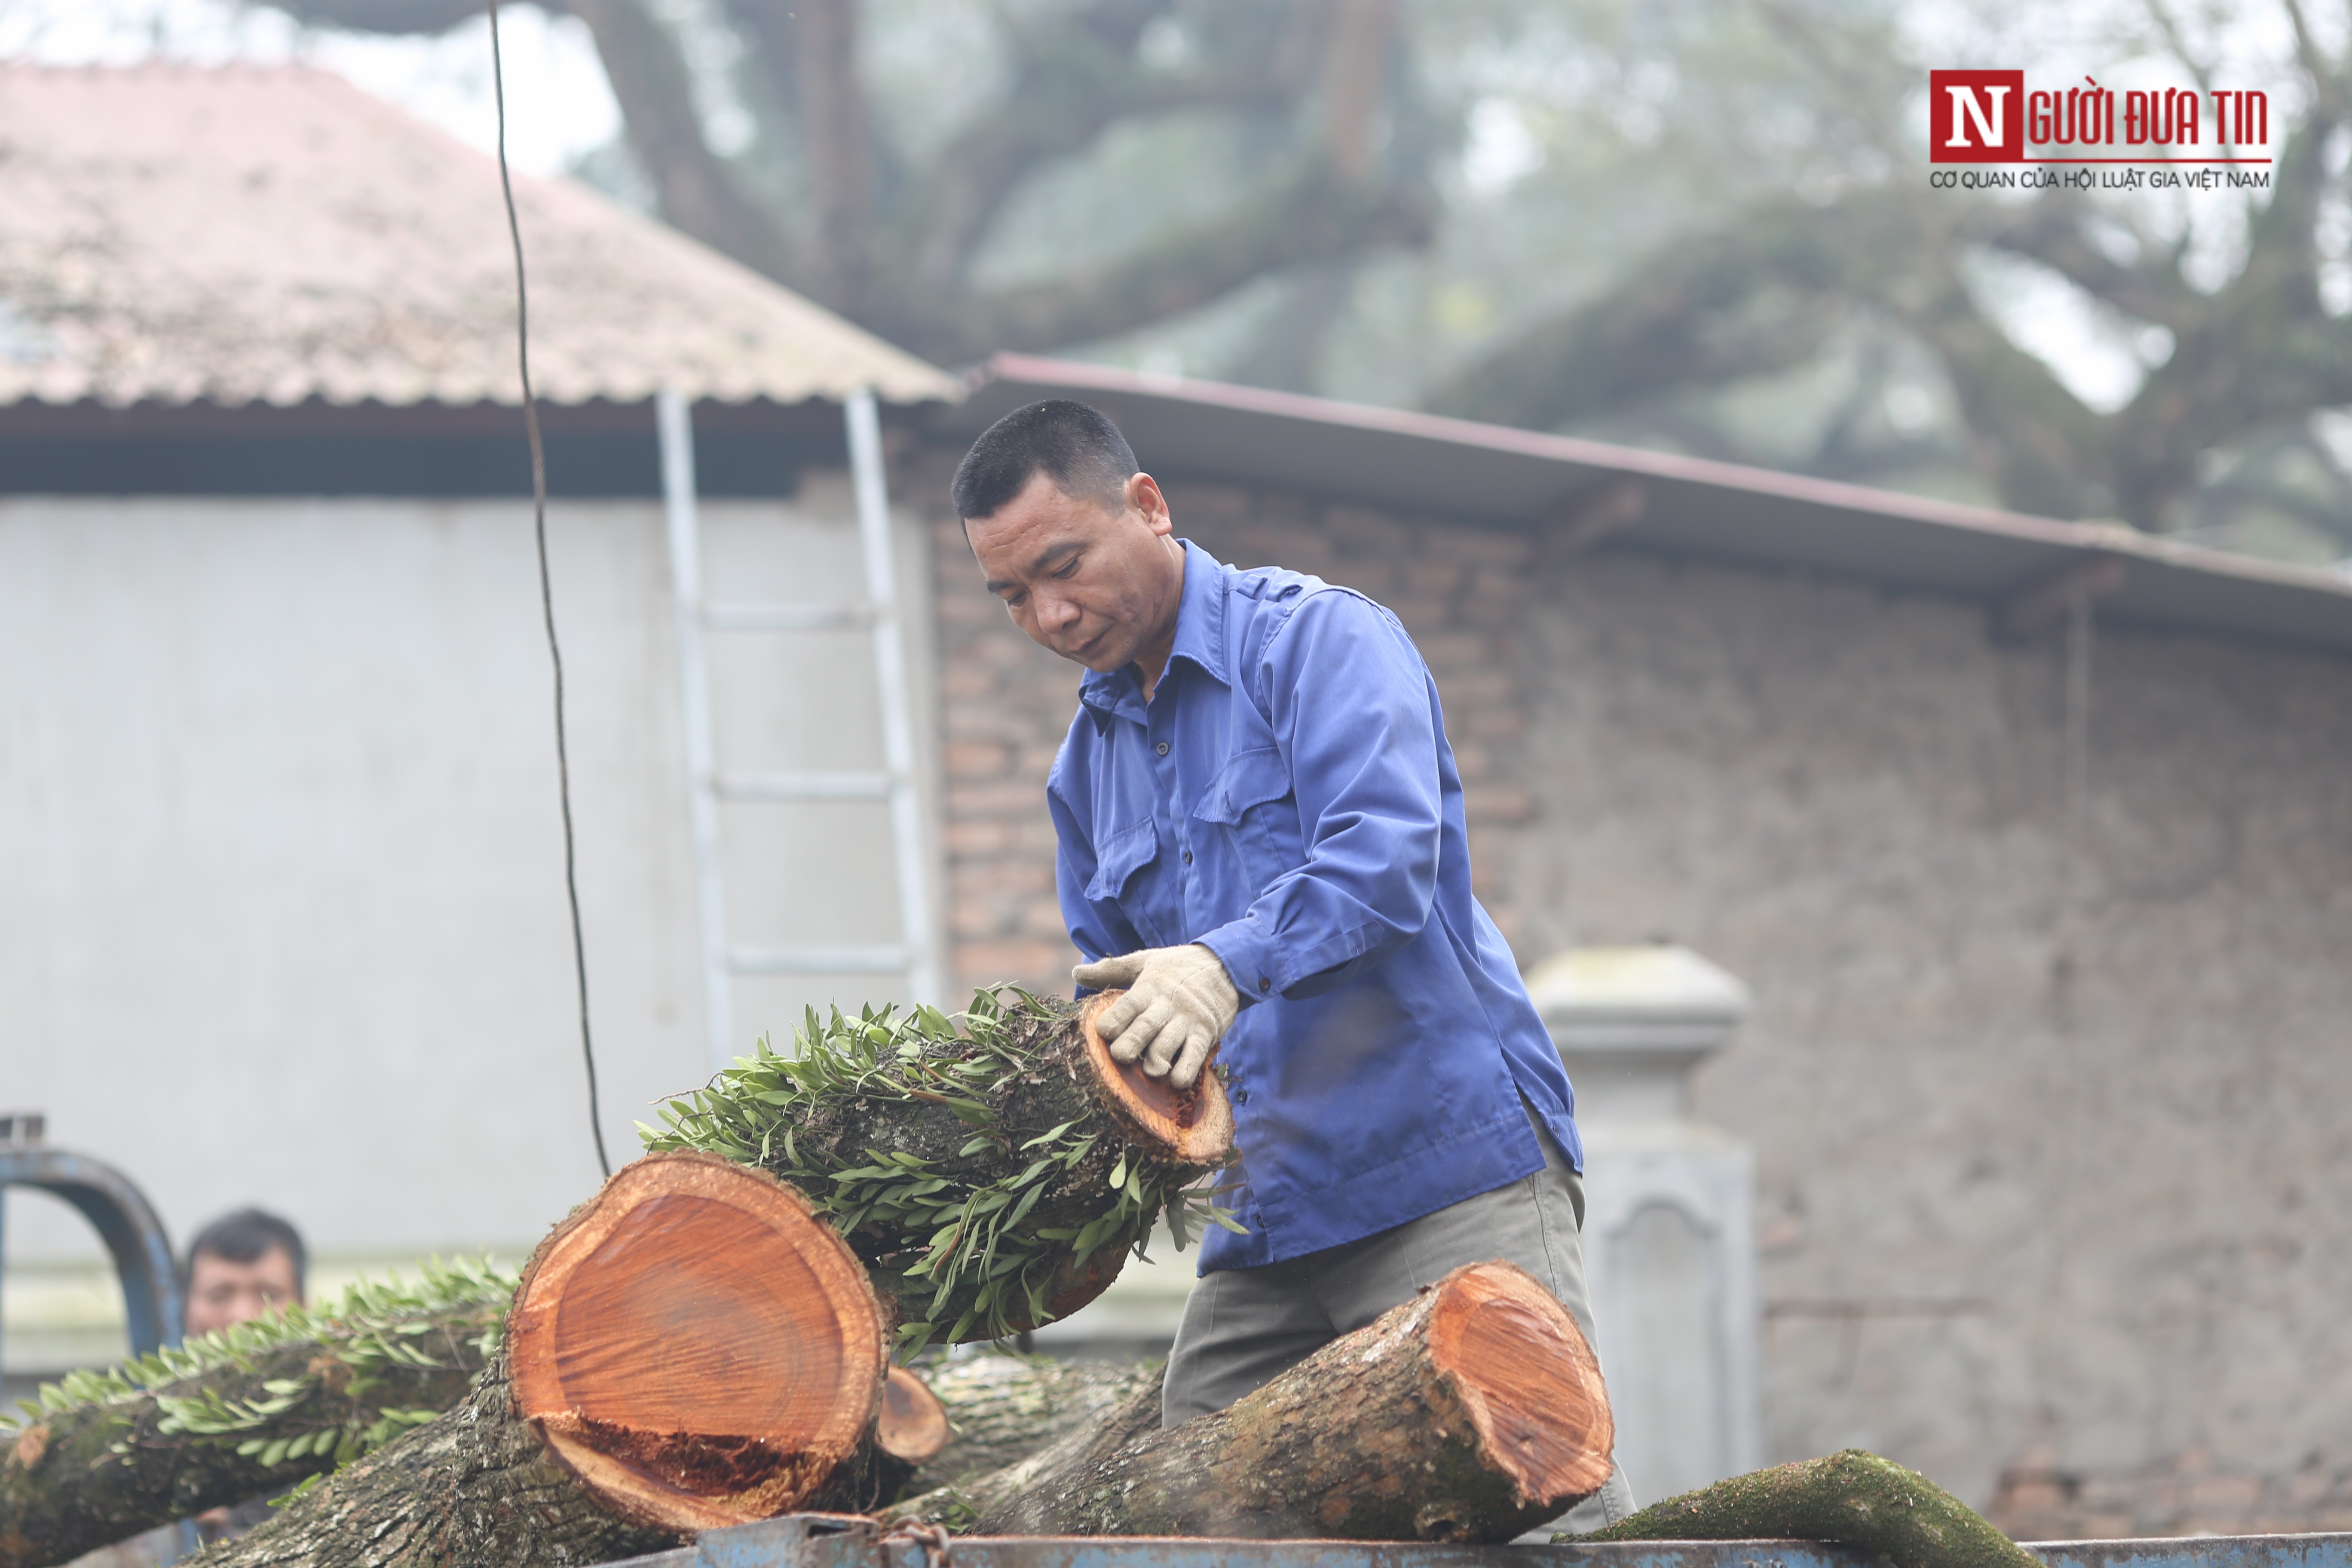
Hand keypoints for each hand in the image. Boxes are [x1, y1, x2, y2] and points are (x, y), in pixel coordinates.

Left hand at [1072, 944, 1239, 1090]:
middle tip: (1121, 1057)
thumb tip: (1075, 972)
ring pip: (1169, 1045)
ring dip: (1157, 1061)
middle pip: (1145, 1028)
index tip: (1103, 1031)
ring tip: (1150, 1071)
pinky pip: (1195, 1055)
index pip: (1128, 1005)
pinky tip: (1177, 1081)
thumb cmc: (1178, 967)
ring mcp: (1187, 1021)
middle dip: (1131, 1044)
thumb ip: (1111, 970)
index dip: (1115, 1019)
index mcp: (1148, 988)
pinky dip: (1186, 1070)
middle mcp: (1166, 1005)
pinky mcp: (1206, 1033)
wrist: (1226, 965)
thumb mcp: (1145, 961)